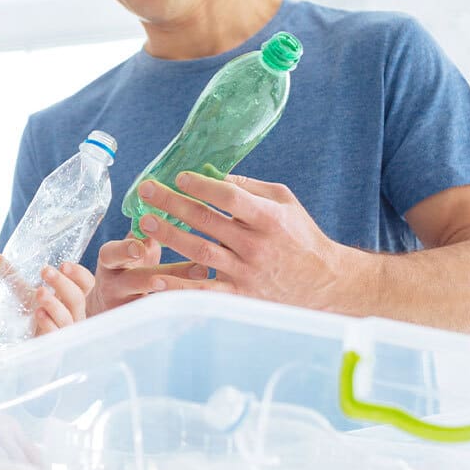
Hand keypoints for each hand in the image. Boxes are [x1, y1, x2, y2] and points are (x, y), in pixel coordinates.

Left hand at [0, 255, 93, 336]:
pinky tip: (38, 314)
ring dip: (54, 303)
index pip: (86, 284)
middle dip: (62, 283)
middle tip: (45, 270)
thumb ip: (13, 276)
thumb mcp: (24, 294)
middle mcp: (73, 314)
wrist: (26, 344)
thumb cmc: (35, 315)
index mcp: (71, 298)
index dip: (79, 274)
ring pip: (68, 317)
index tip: (64, 264)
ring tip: (40, 292)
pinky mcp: (54, 344)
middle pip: (77, 298)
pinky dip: (48, 323)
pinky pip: (56, 335)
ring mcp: (65, 331)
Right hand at [87, 235, 212, 314]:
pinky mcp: (140, 324)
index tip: (143, 247)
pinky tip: (207, 305)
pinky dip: (184, 312)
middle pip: (134, 280)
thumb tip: (173, 200)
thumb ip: (145, 232)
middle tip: (198, 267)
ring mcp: (126, 307)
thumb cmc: (127, 268)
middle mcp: (113, 285)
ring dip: (183, 291)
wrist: (107, 307)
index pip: (111, 254)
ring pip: (152, 302)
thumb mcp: (129, 251)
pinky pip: (162, 320)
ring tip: (207, 279)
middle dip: (165, 273)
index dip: (125, 249)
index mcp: (110, 262)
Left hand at [133, 172, 351, 311]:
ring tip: (145, 222)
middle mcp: (256, 245)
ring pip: (200, 252)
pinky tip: (155, 278)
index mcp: (269, 218)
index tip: (179, 177)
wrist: (324, 283)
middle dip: (173, 203)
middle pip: (207, 221)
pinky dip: (179, 286)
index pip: (229, 197)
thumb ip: (250, 187)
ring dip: (169, 236)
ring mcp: (247, 272)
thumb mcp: (285, 202)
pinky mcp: (240, 295)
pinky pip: (205, 290)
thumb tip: (212, 174)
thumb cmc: (300, 236)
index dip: (201, 186)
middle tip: (146, 191)